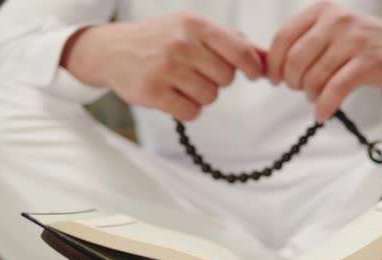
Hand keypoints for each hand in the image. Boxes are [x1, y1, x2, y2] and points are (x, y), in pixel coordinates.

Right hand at [61, 13, 264, 120]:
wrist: (112, 50)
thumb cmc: (162, 39)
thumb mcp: (193, 29)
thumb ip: (232, 42)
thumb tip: (268, 59)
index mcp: (195, 24)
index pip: (240, 51)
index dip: (253, 67)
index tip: (255, 74)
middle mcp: (181, 44)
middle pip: (226, 78)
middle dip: (217, 80)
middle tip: (197, 72)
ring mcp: (165, 68)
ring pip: (210, 97)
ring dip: (201, 95)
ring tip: (181, 83)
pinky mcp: (153, 92)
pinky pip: (191, 112)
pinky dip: (187, 109)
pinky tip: (173, 96)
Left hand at [267, 1, 381, 122]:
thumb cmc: (363, 44)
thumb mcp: (331, 32)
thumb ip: (301, 44)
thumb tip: (265, 67)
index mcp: (322, 10)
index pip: (282, 39)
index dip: (274, 64)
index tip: (275, 79)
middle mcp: (337, 20)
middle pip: (294, 60)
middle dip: (291, 82)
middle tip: (299, 89)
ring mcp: (354, 40)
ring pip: (313, 77)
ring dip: (310, 94)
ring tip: (316, 96)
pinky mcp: (369, 62)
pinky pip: (335, 90)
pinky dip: (324, 106)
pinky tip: (322, 113)